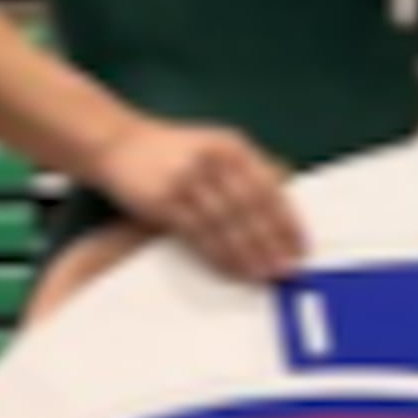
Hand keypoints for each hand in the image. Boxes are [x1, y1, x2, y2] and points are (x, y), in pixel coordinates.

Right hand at [89, 120, 302, 281]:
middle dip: (272, 241)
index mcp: (233, 146)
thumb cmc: (172, 151)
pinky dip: (219, 254)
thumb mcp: (213, 146)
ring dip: (248, 253)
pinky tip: (231, 268)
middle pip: (251, 207)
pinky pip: (199, 233)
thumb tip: (281, 206)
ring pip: (227, 223)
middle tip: (286, 268)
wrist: (118, 143)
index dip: (287, 219)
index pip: (269, 187)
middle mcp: (214, 158)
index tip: (300, 245)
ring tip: (263, 274)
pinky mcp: (165, 199)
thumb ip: (245, 171)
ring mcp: (188, 178)